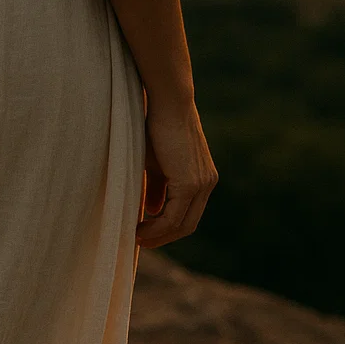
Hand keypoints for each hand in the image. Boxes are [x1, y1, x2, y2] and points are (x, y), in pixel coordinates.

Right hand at [136, 97, 217, 248]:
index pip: (189, 213)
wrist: (167, 102)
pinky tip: (139, 229)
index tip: (146, 232)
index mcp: (204, 177)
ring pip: (181, 224)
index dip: (168, 227)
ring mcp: (202, 185)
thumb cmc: (157, 126)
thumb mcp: (157, 162)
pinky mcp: (190, 184)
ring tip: (136, 238)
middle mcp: (208, 183)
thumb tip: (153, 211)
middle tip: (141, 241)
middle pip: (188, 225)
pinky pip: (173, 217)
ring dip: (158, 236)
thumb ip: (158, 187)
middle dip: (164, 237)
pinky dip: (156, 228)